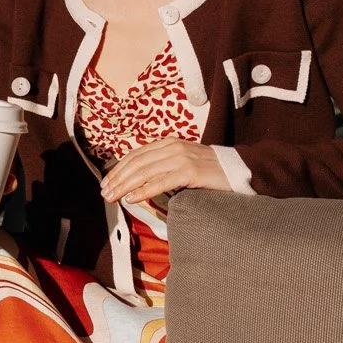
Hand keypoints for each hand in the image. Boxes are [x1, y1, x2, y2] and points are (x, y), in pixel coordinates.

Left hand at [98, 137, 230, 205]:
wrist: (238, 169)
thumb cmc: (209, 170)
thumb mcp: (182, 162)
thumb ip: (163, 166)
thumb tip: (139, 180)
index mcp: (167, 143)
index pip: (135, 155)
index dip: (118, 169)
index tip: (106, 183)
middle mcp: (172, 147)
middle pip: (136, 163)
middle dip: (117, 179)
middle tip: (104, 193)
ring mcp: (181, 158)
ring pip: (144, 172)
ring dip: (124, 186)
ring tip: (113, 197)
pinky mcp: (190, 172)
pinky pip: (160, 182)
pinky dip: (143, 191)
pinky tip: (131, 199)